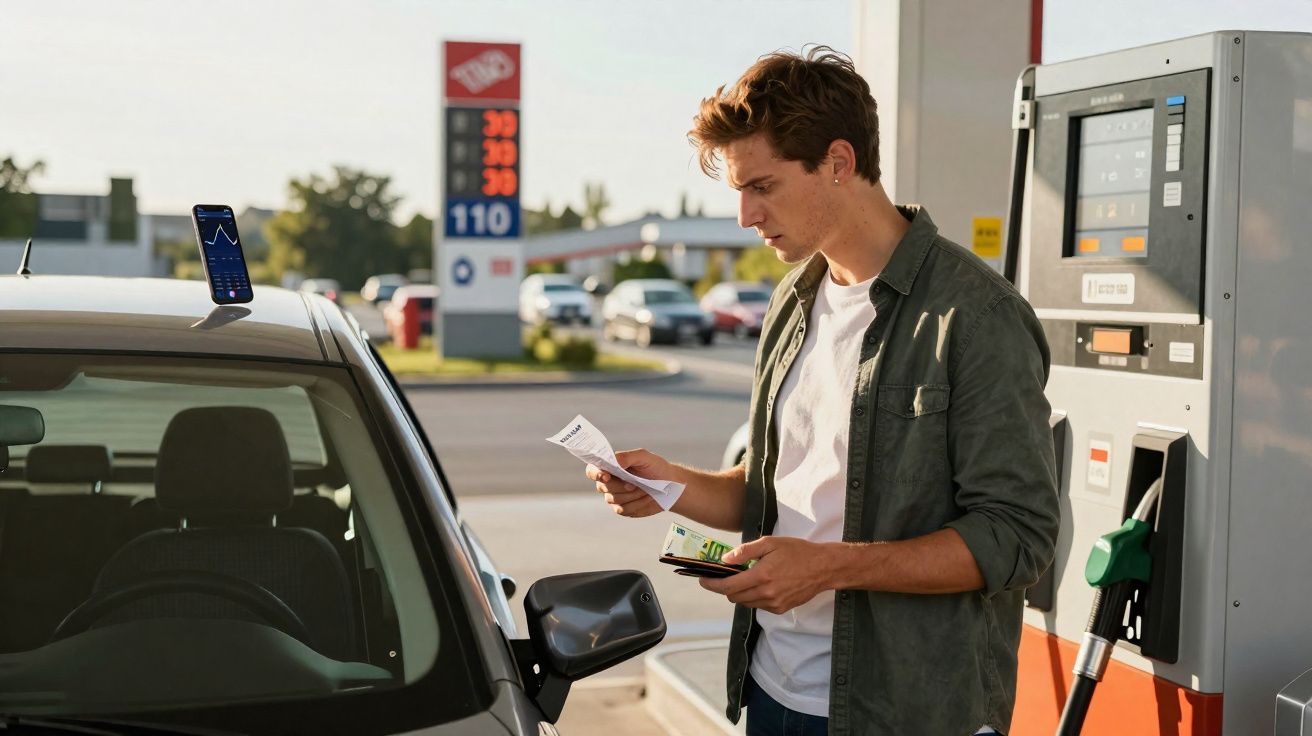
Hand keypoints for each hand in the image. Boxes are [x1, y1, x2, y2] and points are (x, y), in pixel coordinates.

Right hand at [586, 448, 672, 518]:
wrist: (670, 486)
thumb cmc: (656, 467)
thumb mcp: (645, 457)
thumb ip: (628, 456)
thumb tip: (613, 460)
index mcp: (610, 466)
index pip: (592, 470)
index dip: (595, 473)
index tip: (606, 476)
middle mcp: (608, 482)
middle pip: (602, 487)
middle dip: (620, 486)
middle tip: (635, 483)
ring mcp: (615, 497)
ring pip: (613, 499)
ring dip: (632, 495)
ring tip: (646, 489)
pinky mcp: (623, 509)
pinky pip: (623, 510)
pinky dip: (637, 504)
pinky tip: (646, 498)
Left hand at [699, 536, 835, 613]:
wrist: (824, 568)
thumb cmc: (798, 552)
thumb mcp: (770, 543)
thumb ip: (745, 551)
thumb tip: (724, 559)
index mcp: (761, 576)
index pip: (727, 586)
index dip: (711, 584)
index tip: (702, 579)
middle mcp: (766, 593)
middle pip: (733, 597)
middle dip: (724, 587)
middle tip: (724, 575)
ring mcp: (774, 604)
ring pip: (745, 602)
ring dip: (739, 592)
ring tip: (744, 577)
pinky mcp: (780, 609)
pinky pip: (758, 605)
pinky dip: (753, 596)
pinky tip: (761, 584)